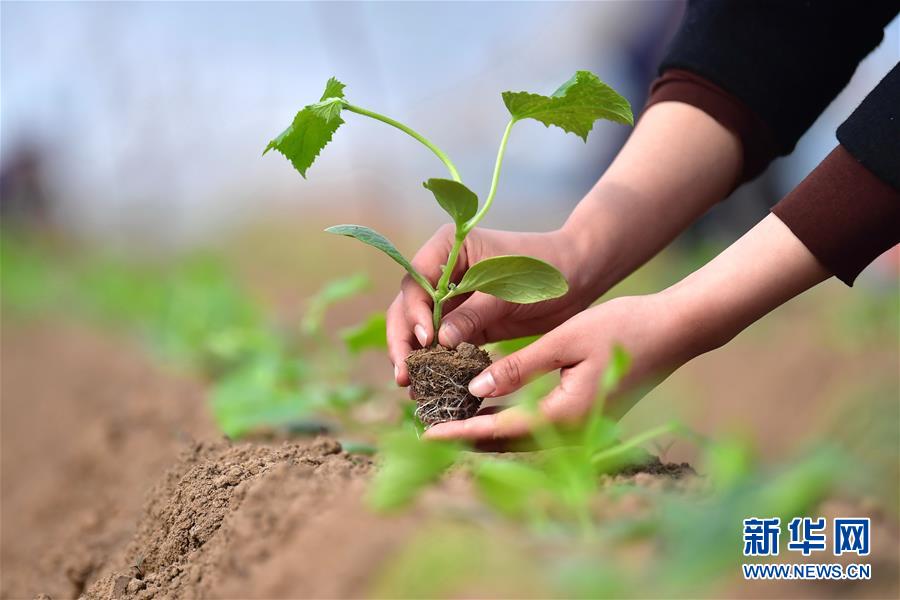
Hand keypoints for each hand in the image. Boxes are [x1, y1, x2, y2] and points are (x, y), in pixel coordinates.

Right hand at [387, 224, 603, 384]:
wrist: (577, 276)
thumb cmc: (543, 271)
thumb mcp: (507, 291)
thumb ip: (473, 313)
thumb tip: (438, 341)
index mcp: (447, 249)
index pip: (415, 282)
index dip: (413, 312)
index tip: (425, 339)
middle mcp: (442, 272)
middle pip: (408, 307)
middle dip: (403, 341)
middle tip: (404, 375)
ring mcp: (452, 299)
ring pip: (420, 329)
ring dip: (415, 357)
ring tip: (413, 388)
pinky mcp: (466, 323)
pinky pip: (444, 344)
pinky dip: (437, 364)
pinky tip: (432, 387)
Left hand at [423, 214, 830, 441]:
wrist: (674, 333)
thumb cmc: (622, 328)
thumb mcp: (565, 340)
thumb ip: (519, 367)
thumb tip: (475, 388)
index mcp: (565, 415)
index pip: (498, 430)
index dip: (458, 431)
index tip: (423, 434)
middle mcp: (572, 433)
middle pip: (506, 444)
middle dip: (464, 438)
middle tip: (425, 428)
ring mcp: (582, 430)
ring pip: (521, 439)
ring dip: (484, 431)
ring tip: (446, 419)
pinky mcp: (586, 419)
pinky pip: (537, 428)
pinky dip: (508, 422)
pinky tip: (487, 407)